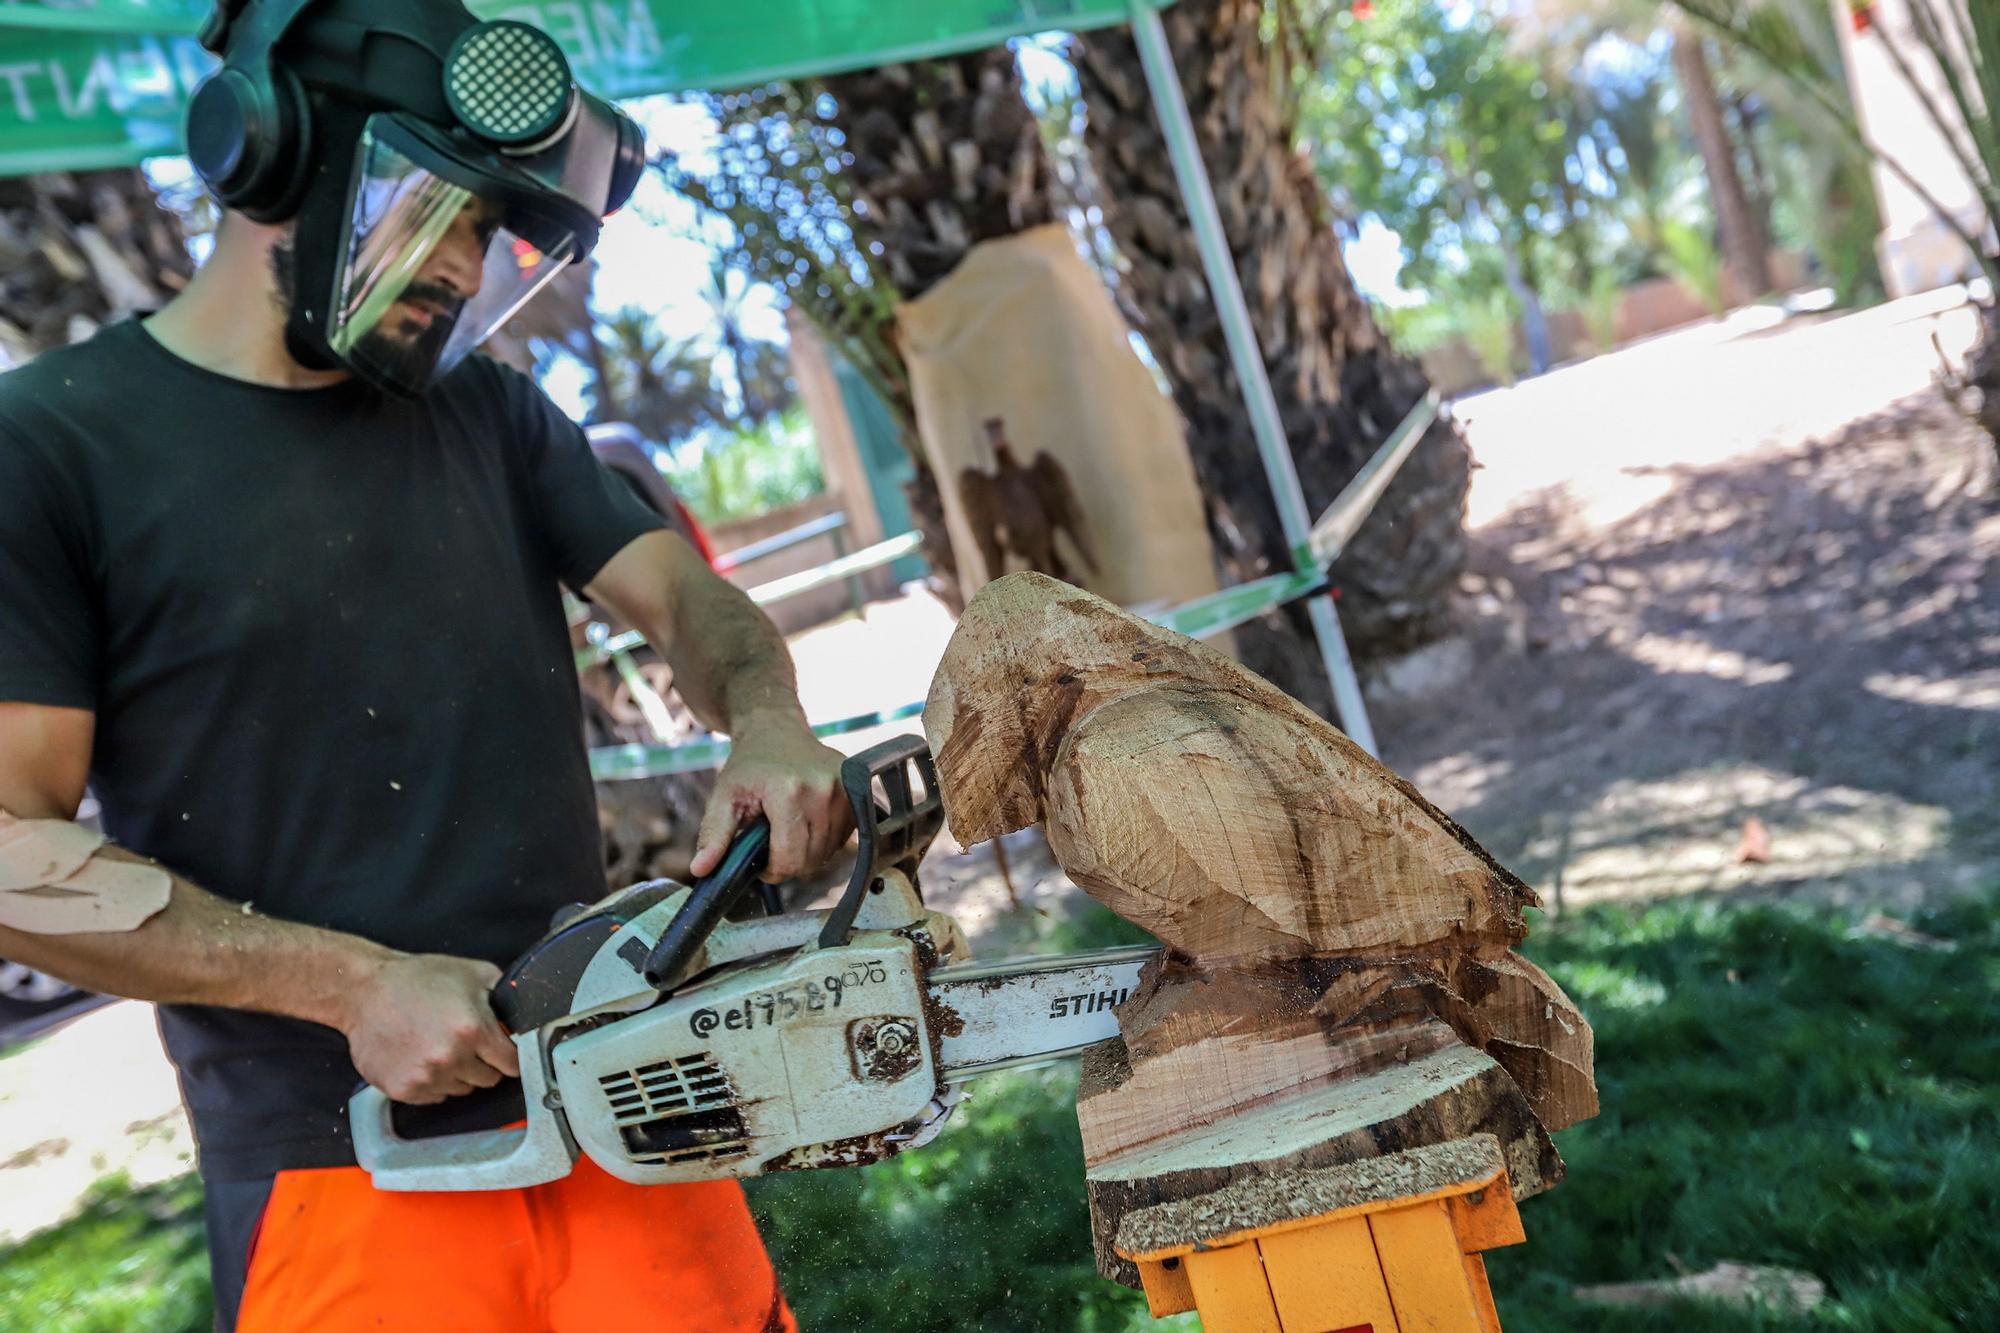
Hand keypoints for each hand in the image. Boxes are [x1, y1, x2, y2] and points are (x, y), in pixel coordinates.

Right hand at [341, 952, 519, 1104]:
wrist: (365, 991)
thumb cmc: (418, 979)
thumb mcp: (474, 974)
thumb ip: (505, 997)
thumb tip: (523, 1016)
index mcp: (473, 1030)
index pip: (512, 1064)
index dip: (510, 1056)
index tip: (504, 1051)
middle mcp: (451, 1058)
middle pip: (488, 1080)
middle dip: (483, 1063)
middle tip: (465, 1043)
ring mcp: (426, 1076)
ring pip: (461, 1090)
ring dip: (457, 1073)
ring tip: (438, 1045)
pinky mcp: (403, 1089)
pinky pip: (434, 1097)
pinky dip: (432, 1082)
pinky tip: (420, 1057)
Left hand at [691, 721, 850, 882]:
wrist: (776, 730)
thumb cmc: (749, 767)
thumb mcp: (723, 798)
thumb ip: (714, 835)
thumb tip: (700, 870)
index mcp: (789, 792)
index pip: (790, 860)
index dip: (772, 870)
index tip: (761, 860)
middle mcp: (823, 790)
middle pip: (811, 860)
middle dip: (789, 861)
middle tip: (772, 842)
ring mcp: (845, 789)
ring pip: (829, 852)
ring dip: (808, 851)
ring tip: (789, 828)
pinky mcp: (857, 791)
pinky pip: (845, 838)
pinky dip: (826, 840)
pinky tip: (808, 822)